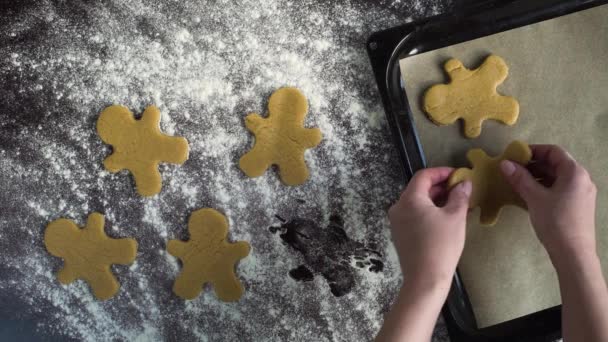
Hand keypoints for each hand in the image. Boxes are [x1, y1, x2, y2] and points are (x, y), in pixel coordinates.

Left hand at [388, 167, 471, 288]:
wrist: (425, 279)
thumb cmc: (441, 245)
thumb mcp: (455, 217)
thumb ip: (460, 196)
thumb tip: (464, 183)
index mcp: (409, 199)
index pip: (423, 176)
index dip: (441, 172)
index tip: (458, 175)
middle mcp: (398, 207)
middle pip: (419, 188)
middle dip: (440, 187)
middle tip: (460, 190)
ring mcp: (397, 222)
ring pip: (417, 203)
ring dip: (436, 200)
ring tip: (457, 204)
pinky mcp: (400, 234)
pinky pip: (414, 215)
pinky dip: (429, 212)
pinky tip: (446, 218)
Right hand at [500, 144, 596, 259]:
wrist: (573, 253)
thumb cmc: (555, 221)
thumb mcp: (534, 198)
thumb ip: (520, 178)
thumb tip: (505, 163)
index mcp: (575, 173)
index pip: (554, 151)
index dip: (534, 150)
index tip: (516, 155)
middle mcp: (582, 179)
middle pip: (556, 164)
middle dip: (533, 165)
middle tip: (513, 169)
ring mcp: (581, 192)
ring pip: (557, 177)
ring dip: (537, 176)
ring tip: (518, 182)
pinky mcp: (578, 205)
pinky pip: (560, 188)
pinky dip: (544, 187)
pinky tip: (529, 194)